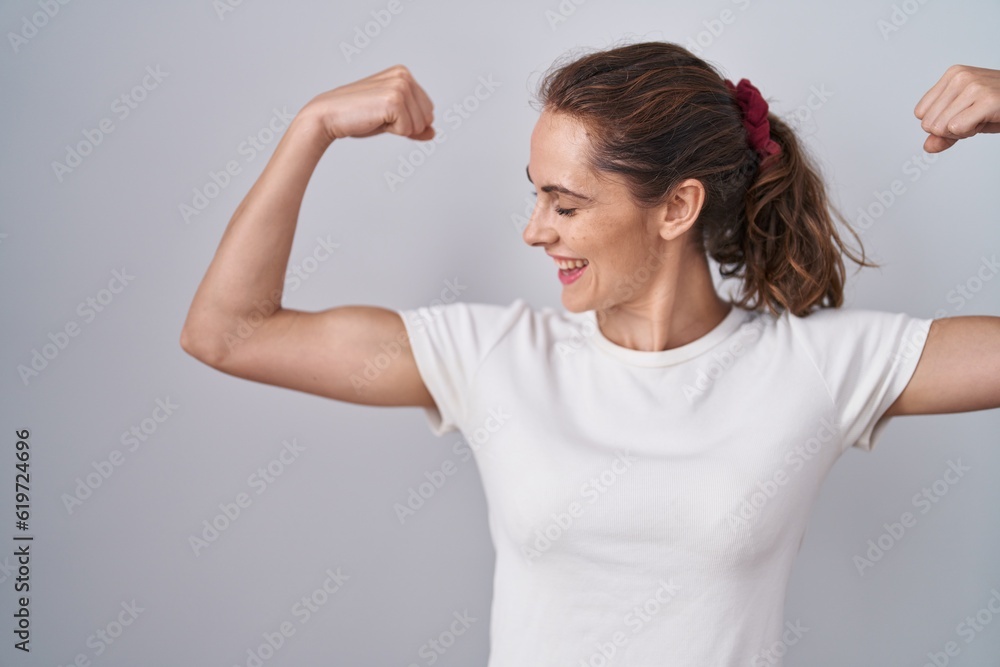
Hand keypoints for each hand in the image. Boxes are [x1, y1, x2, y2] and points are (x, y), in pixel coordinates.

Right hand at [302, 64, 434, 142]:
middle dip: (407, 126)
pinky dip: (393, 132)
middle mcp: (404, 76)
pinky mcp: (395, 100)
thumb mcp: (391, 120)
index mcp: (403, 74)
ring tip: (375, 117)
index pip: (428, 110)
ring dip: (398, 129)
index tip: (384, 114)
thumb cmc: (356, 117)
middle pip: (427, 118)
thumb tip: (433, 132)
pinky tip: (374, 119)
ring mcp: (400, 86)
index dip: (409, 121)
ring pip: (419, 125)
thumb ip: (414, 124)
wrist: (329, 116)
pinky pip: (408, 130)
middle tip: (379, 117)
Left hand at [914, 64, 999, 152]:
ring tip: (982, 116)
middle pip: (928, 123)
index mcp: (952, 75)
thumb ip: (943, 133)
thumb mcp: (966, 118)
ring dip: (963, 131)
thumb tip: (927, 146)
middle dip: (951, 129)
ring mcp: (973, 86)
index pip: (921, 113)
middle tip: (975, 117)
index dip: (941, 122)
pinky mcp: (986, 100)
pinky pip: (956, 129)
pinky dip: (970, 132)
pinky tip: (986, 119)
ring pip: (941, 128)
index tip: (965, 113)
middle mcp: (960, 77)